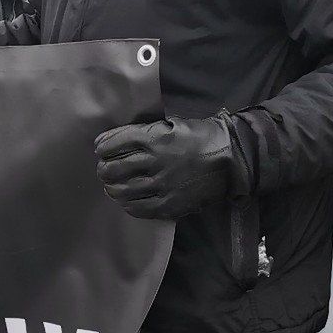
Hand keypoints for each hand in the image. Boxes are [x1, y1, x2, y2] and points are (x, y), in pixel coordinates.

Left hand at [94, 113, 249, 220]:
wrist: (231, 159)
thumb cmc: (201, 136)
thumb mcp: (172, 124)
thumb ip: (144, 131)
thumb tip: (115, 140)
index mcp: (154, 138)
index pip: (114, 143)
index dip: (103, 146)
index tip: (100, 148)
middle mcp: (154, 162)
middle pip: (113, 168)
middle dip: (104, 168)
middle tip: (104, 168)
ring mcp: (161, 186)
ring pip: (122, 190)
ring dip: (112, 188)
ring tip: (112, 186)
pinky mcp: (170, 205)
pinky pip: (138, 208)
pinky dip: (127, 204)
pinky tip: (126, 200)